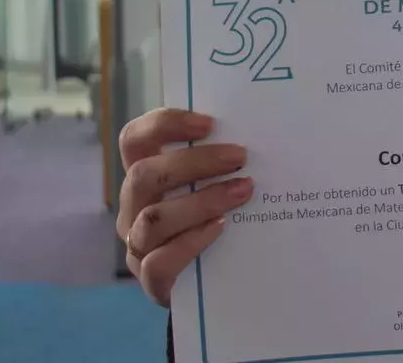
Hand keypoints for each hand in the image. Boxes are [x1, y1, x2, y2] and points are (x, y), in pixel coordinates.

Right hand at [117, 108, 252, 306]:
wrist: (219, 280)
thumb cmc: (221, 219)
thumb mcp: (217, 184)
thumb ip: (225, 162)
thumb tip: (268, 132)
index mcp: (147, 176)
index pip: (135, 140)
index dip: (164, 125)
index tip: (209, 123)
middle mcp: (134, 207)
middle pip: (144, 175)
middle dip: (195, 162)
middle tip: (240, 156)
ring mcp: (138, 244)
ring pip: (153, 219)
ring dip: (200, 201)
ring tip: (243, 191)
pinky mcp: (151, 280)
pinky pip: (159, 262)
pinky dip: (190, 242)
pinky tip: (220, 228)